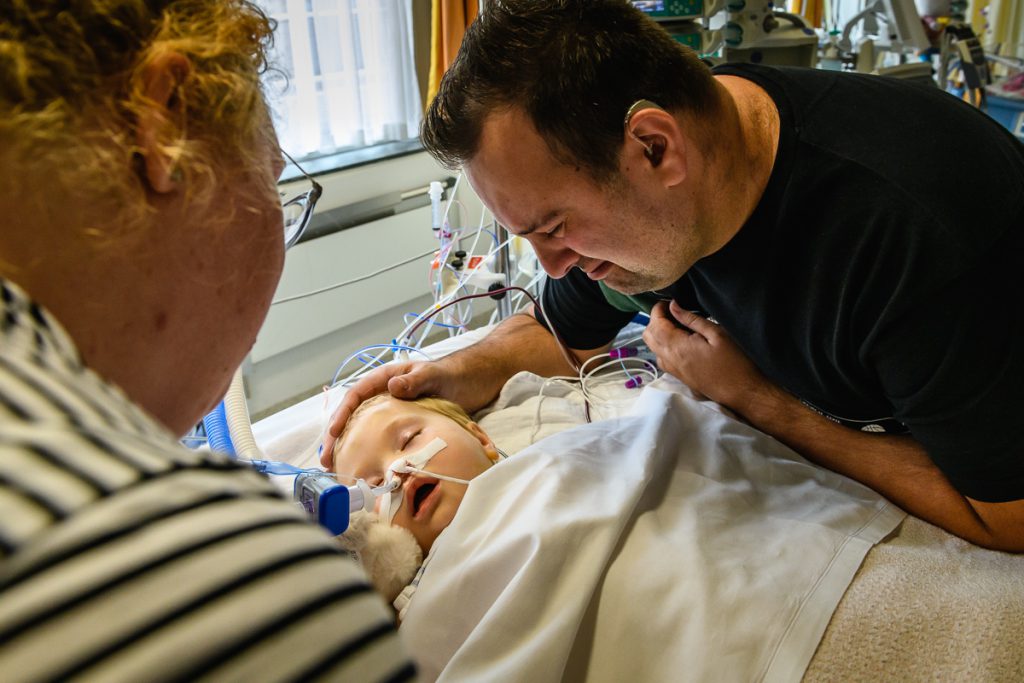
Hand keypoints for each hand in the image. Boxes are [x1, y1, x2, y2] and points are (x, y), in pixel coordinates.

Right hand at [320, 360, 447, 467]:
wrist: (463, 386)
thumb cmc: (443, 376)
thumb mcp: (429, 375)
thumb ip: (413, 380)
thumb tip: (392, 386)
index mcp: (382, 381)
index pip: (355, 396)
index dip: (342, 413)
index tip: (334, 431)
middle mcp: (379, 397)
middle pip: (350, 417)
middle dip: (335, 438)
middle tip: (326, 459)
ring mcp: (385, 414)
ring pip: (359, 430)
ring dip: (345, 448)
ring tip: (334, 469)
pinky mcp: (395, 429)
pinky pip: (375, 440)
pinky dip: (365, 453)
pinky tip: (359, 469)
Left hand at [642, 300, 770, 413]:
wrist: (742, 391)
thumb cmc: (735, 362)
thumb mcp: (716, 333)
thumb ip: (691, 319)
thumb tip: (673, 306)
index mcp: (677, 347)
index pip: (655, 324)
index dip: (658, 309)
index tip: (669, 301)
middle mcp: (670, 360)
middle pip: (648, 335)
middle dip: (656, 320)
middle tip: (674, 311)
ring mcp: (673, 370)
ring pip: (653, 347)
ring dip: (659, 333)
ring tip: (680, 325)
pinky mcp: (679, 376)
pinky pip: (662, 357)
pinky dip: (665, 345)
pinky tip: (683, 340)